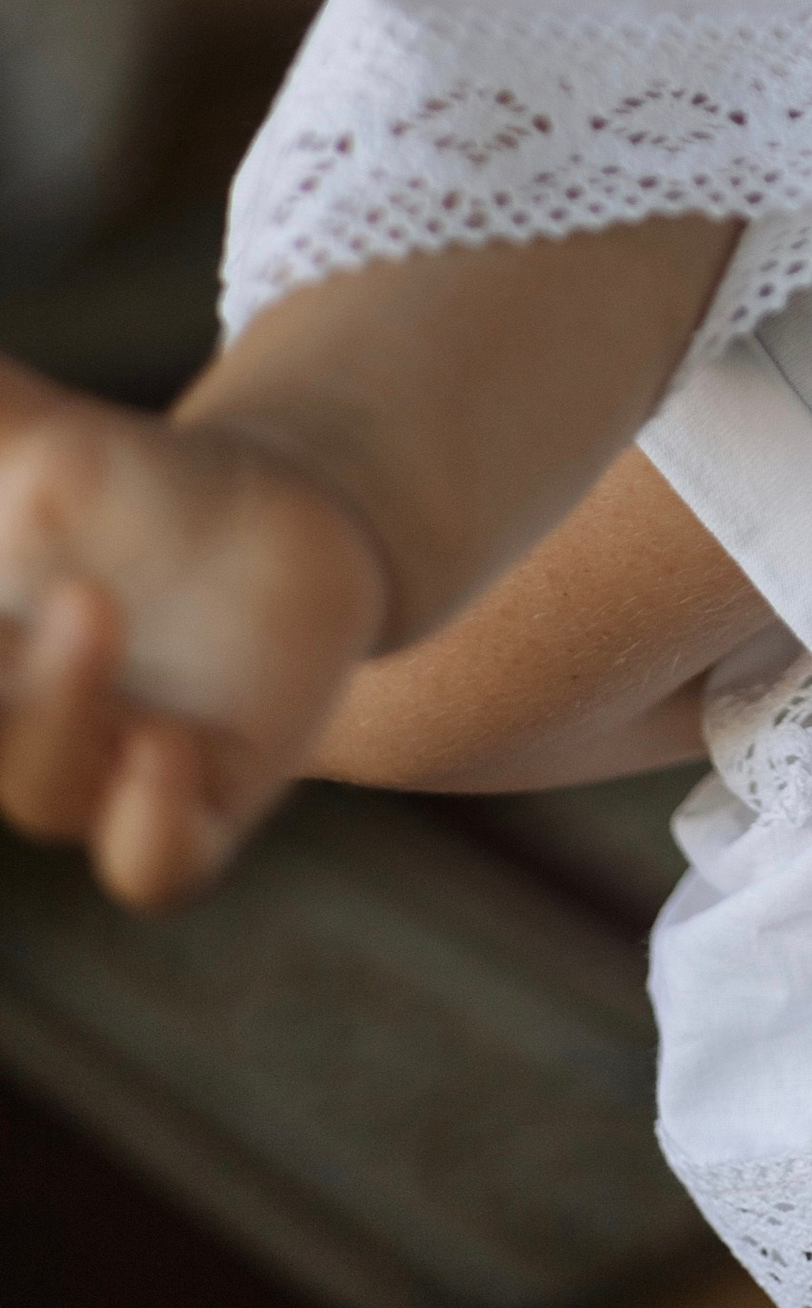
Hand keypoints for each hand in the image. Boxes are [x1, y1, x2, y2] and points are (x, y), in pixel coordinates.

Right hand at [0, 356, 388, 907]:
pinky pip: (156, 868)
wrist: (287, 523)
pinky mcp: (202, 806)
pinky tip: (165, 750)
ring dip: (57, 704)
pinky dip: (147, 826)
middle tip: (11, 613)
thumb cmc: (131, 488)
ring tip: (92, 603)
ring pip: (44, 790)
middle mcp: (16, 732)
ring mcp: (106, 779)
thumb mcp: (36, 439)